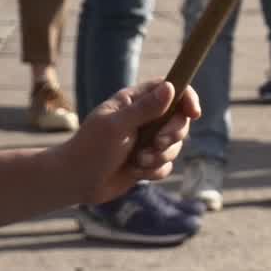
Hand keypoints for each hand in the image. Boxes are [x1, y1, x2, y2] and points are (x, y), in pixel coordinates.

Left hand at [57, 80, 201, 204]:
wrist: (77, 181)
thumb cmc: (91, 148)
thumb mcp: (117, 126)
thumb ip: (145, 108)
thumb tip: (172, 88)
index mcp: (134, 102)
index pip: (169, 88)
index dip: (186, 97)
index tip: (193, 113)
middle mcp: (143, 118)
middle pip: (178, 120)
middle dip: (172, 134)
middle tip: (157, 143)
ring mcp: (146, 141)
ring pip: (175, 146)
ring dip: (159, 157)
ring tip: (137, 161)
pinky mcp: (148, 162)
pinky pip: (166, 165)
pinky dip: (154, 171)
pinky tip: (134, 172)